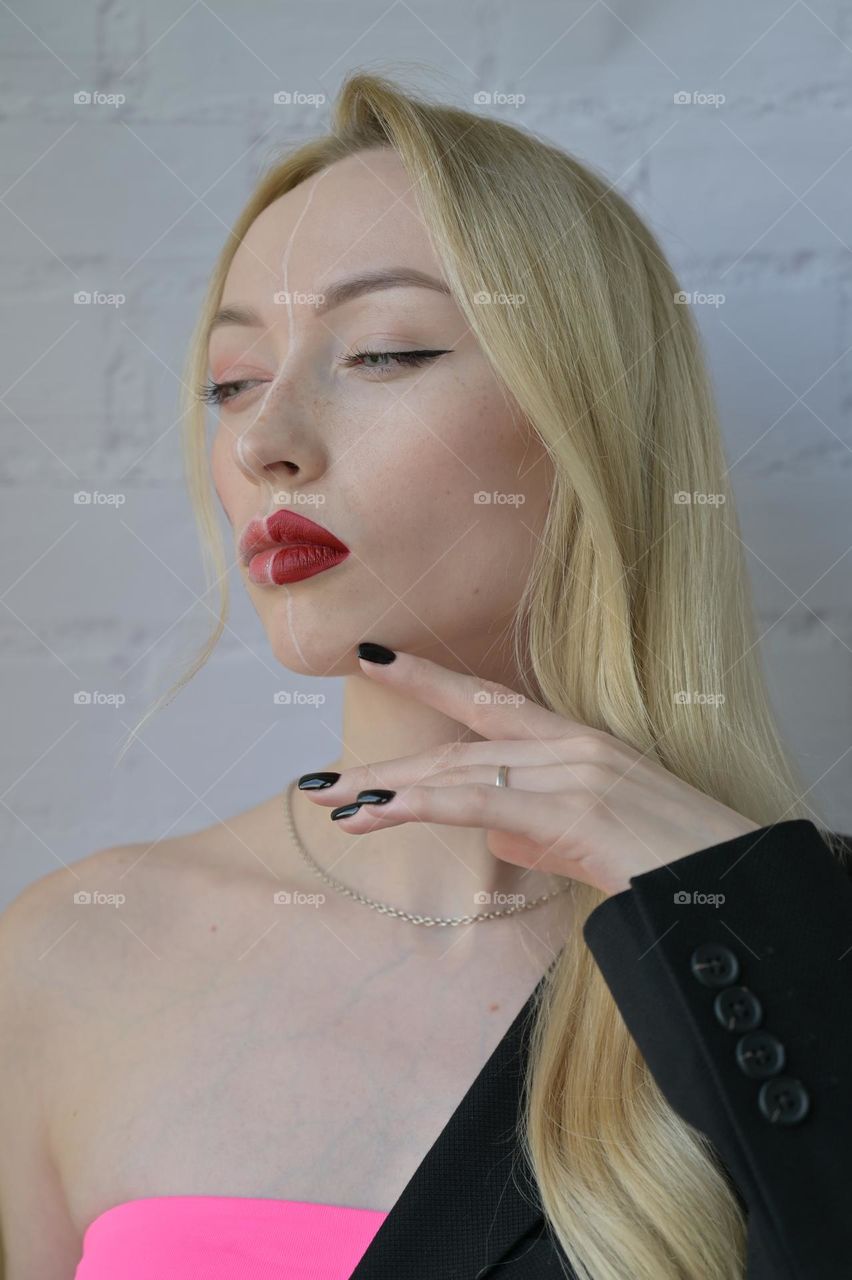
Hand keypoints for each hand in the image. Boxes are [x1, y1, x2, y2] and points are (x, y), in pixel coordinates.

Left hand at [303, 649, 760, 896]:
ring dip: (387, 790)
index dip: (427, 678)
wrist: (730, 882)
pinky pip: (479, 803)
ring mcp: (570, 773)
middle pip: (456, 747)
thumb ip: (535, 830)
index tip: (372, 659)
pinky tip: (376, 809)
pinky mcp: (569, 812)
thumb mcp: (591, 838)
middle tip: (317, 779)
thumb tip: (490, 835)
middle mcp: (569, 745)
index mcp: (576, 741)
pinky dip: (422, 805)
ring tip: (330, 802)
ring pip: (459, 774)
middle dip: (385, 764)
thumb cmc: (669, 863)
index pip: (488, 700)